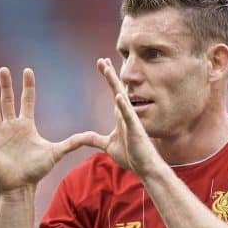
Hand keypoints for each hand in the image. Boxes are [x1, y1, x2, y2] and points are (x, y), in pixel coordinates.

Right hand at [0, 67, 91, 190]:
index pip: (27, 100)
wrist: (20, 186)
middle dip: (7, 85)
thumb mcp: (56, 153)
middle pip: (8, 101)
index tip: (28, 70)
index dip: (28, 86)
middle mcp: (12, 126)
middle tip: (4, 69)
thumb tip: (92, 137)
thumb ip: (72, 143)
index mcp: (26, 125)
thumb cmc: (36, 170)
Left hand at [83, 58, 160, 175]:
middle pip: (117, 90)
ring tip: (108, 70)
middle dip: (110, 75)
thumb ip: (95, 139)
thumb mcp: (108, 146)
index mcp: (121, 116)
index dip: (108, 78)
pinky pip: (129, 116)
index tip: (102, 64)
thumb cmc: (131, 156)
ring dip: (115, 84)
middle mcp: (127, 115)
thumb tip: (82, 137)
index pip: (114, 92)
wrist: (144, 168)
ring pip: (122, 98)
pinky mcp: (136, 130)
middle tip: (102, 60)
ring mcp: (132, 121)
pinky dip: (124, 106)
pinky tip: (119, 96)